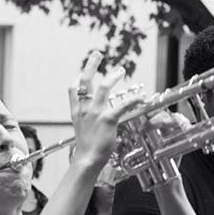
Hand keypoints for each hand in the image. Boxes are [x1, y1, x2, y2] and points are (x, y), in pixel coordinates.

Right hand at [69, 52, 143, 168]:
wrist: (87, 160)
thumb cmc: (87, 150)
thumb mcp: (83, 133)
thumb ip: (89, 123)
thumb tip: (96, 123)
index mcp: (77, 113)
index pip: (73, 90)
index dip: (77, 78)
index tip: (81, 71)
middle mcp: (84, 109)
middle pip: (84, 80)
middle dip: (91, 65)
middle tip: (97, 54)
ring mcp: (95, 113)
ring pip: (103, 86)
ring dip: (113, 76)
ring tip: (121, 70)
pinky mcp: (108, 119)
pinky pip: (123, 105)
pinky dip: (134, 99)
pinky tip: (141, 97)